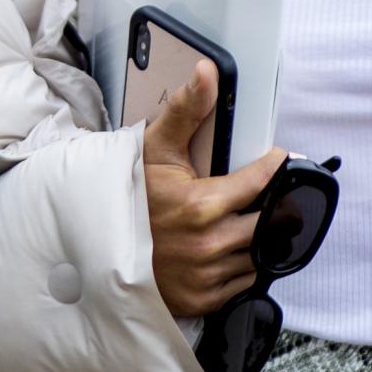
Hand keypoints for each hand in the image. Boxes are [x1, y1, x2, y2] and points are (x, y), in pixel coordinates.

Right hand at [142, 60, 285, 317]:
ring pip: (262, 254)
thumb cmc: (128, 196)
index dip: (274, 166)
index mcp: (202, 205)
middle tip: (264, 192)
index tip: (275, 159)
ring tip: (243, 218)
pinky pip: (246, 282)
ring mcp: (208, 276)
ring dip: (260, 236)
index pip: (264, 181)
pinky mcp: (204, 300)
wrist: (96, 249)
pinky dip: (245, 265)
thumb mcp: (155, 149)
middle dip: (272, 204)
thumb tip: (207, 71)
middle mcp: (209, 245)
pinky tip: (229, 247)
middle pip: (271, 221)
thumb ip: (186, 109)